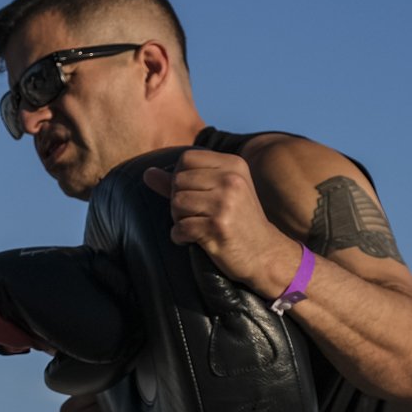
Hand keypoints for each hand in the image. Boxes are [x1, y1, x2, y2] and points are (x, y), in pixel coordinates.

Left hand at [142, 149, 298, 292]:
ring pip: (176, 203)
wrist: (264, 253)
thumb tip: (147, 173)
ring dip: (179, 219)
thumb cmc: (238, 220)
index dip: (180, 178)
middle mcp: (231, 180)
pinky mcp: (217, 227)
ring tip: (195, 226)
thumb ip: (182, 181)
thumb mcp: (218, 192)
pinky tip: (193, 240)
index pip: (186, 158)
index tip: (193, 195)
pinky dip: (180, 237)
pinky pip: (180, 228)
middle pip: (178, 181)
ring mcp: (225, 203)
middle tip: (194, 215)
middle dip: (178, 201)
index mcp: (233, 165)